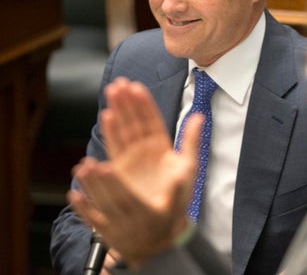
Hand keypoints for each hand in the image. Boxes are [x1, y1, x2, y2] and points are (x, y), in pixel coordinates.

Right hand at [69, 77, 203, 266]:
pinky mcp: (120, 168)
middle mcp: (144, 149)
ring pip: (123, 129)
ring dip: (117, 111)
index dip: (144, 103)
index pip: (151, 119)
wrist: (163, 222)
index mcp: (161, 146)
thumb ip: (192, 141)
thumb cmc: (178, 196)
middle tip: (119, 84)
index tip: (136, 87)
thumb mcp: (188, 167)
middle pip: (134, 120)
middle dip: (127, 102)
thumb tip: (200, 116)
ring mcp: (131, 158)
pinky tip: (107, 116)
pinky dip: (111, 131)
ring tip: (112, 93)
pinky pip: (114, 145)